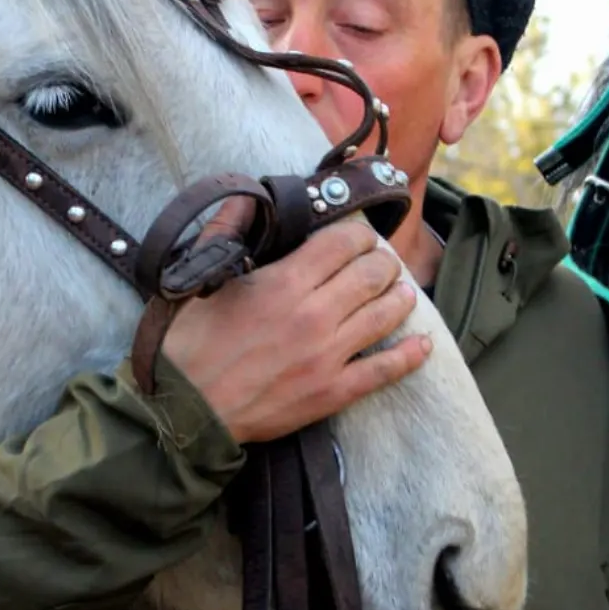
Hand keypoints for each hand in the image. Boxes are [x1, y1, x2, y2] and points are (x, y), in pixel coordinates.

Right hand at [160, 216, 429, 442]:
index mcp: (284, 282)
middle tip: (381, 263)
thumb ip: (226, 231)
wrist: (185, 411)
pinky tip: (423, 345)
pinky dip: (410, 355)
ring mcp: (328, 356)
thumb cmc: (188, 345)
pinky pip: (384, 370)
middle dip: (383, 263)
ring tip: (401, 292)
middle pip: (372, 275)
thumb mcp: (200, 279)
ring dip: (400, 298)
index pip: (343, 243)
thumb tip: (244, 199)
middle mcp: (314, 314)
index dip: (358, 235)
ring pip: (385, 315)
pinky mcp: (332, 392)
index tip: (359, 237)